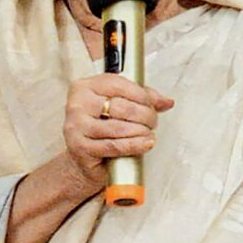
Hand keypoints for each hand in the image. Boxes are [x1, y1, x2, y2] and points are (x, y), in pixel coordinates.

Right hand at [61, 74, 173, 199]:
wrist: (83, 158)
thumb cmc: (102, 127)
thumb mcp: (120, 105)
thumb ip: (142, 98)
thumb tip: (167, 102)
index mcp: (84, 87)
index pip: (118, 84)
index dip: (142, 95)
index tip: (153, 105)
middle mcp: (77, 104)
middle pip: (121, 107)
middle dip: (145, 115)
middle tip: (153, 122)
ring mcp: (76, 126)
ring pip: (118, 128)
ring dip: (141, 131)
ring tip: (150, 134)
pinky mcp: (79, 147)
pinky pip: (114, 146)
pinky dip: (134, 145)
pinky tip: (145, 143)